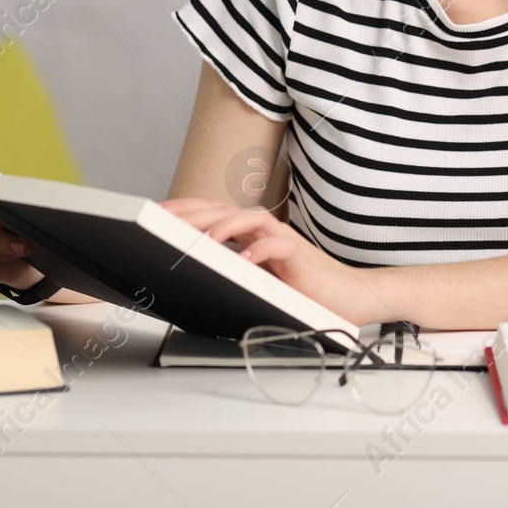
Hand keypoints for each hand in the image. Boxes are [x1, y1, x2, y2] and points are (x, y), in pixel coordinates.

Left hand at [161, 197, 389, 325]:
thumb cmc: (304, 294)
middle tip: (165, 218)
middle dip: (194, 212)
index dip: (187, 210)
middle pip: (226, 210)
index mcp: (252, 238)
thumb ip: (234, 277)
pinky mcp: (301, 257)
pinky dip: (261, 250)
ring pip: (252, 219)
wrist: (349, 298)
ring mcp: (284, 241)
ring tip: (204, 237)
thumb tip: (194, 282)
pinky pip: (280, 245)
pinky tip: (246, 259)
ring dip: (225, 225)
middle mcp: (266, 233)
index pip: (215, 213)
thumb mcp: (259, 285)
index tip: (158, 213)